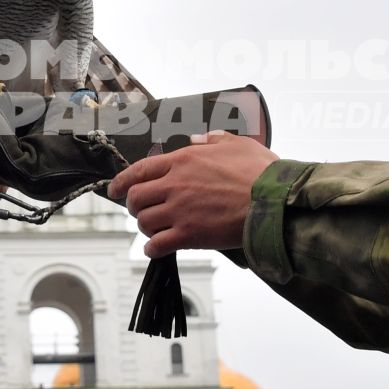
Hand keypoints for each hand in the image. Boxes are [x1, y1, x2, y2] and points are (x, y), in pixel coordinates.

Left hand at [108, 131, 277, 257]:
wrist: (273, 202)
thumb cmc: (260, 173)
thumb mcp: (238, 144)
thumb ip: (214, 140)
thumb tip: (198, 139)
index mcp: (184, 160)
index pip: (140, 169)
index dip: (122, 181)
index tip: (114, 189)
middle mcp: (176, 184)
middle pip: (136, 197)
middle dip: (135, 205)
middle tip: (143, 211)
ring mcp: (180, 211)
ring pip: (143, 221)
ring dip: (146, 227)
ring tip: (156, 229)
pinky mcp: (189, 235)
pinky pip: (157, 245)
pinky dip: (152, 249)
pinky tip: (157, 248)